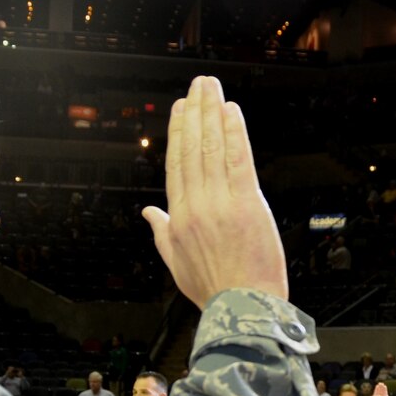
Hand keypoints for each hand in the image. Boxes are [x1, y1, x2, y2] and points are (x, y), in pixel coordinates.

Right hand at [141, 76, 287, 304]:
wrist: (243, 309)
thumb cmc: (215, 289)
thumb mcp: (177, 264)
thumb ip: (161, 232)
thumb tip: (148, 212)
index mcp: (178, 218)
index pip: (176, 164)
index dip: (177, 133)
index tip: (180, 110)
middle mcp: (196, 206)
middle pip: (192, 149)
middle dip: (195, 113)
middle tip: (197, 86)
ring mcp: (220, 203)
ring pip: (212, 148)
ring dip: (212, 113)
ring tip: (212, 89)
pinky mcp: (247, 205)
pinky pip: (238, 160)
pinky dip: (234, 133)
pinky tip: (232, 112)